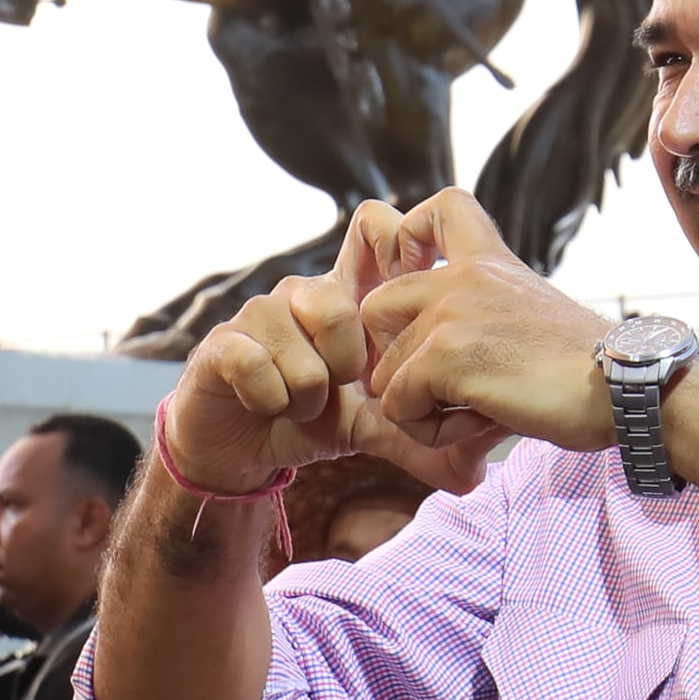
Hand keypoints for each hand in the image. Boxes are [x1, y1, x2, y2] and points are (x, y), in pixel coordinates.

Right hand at [162, 202, 504, 499]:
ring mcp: (259, 313)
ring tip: (303, 404)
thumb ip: (422, 436)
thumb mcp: (375, 428)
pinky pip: (257, 367)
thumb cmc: (312, 421)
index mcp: (347, 296)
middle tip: (343, 387)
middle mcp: (303, 293)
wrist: (239, 451)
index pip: (373, 225)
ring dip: (307, 393)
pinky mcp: (222, 343)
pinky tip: (268, 406)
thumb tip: (476, 474)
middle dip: (347, 363)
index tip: (407, 297)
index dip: (396, 243)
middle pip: (336, 301)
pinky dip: (272, 400)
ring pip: (300, 349)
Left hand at [361, 187, 613, 451]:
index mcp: (489, 262)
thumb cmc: (586, 368)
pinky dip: (432, 430)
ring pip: (385, 374)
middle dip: (396, 359)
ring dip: (422, 407)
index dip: (408, 237)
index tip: (419, 277)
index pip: (438, 209)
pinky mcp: (445, 356)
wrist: (623, 386)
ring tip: (478, 409)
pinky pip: (399, 407)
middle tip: (444, 385)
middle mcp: (463, 277)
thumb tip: (439, 354)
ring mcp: (450, 313)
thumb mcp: (529, 314)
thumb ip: (484, 311)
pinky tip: (480, 423)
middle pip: (375, 311)